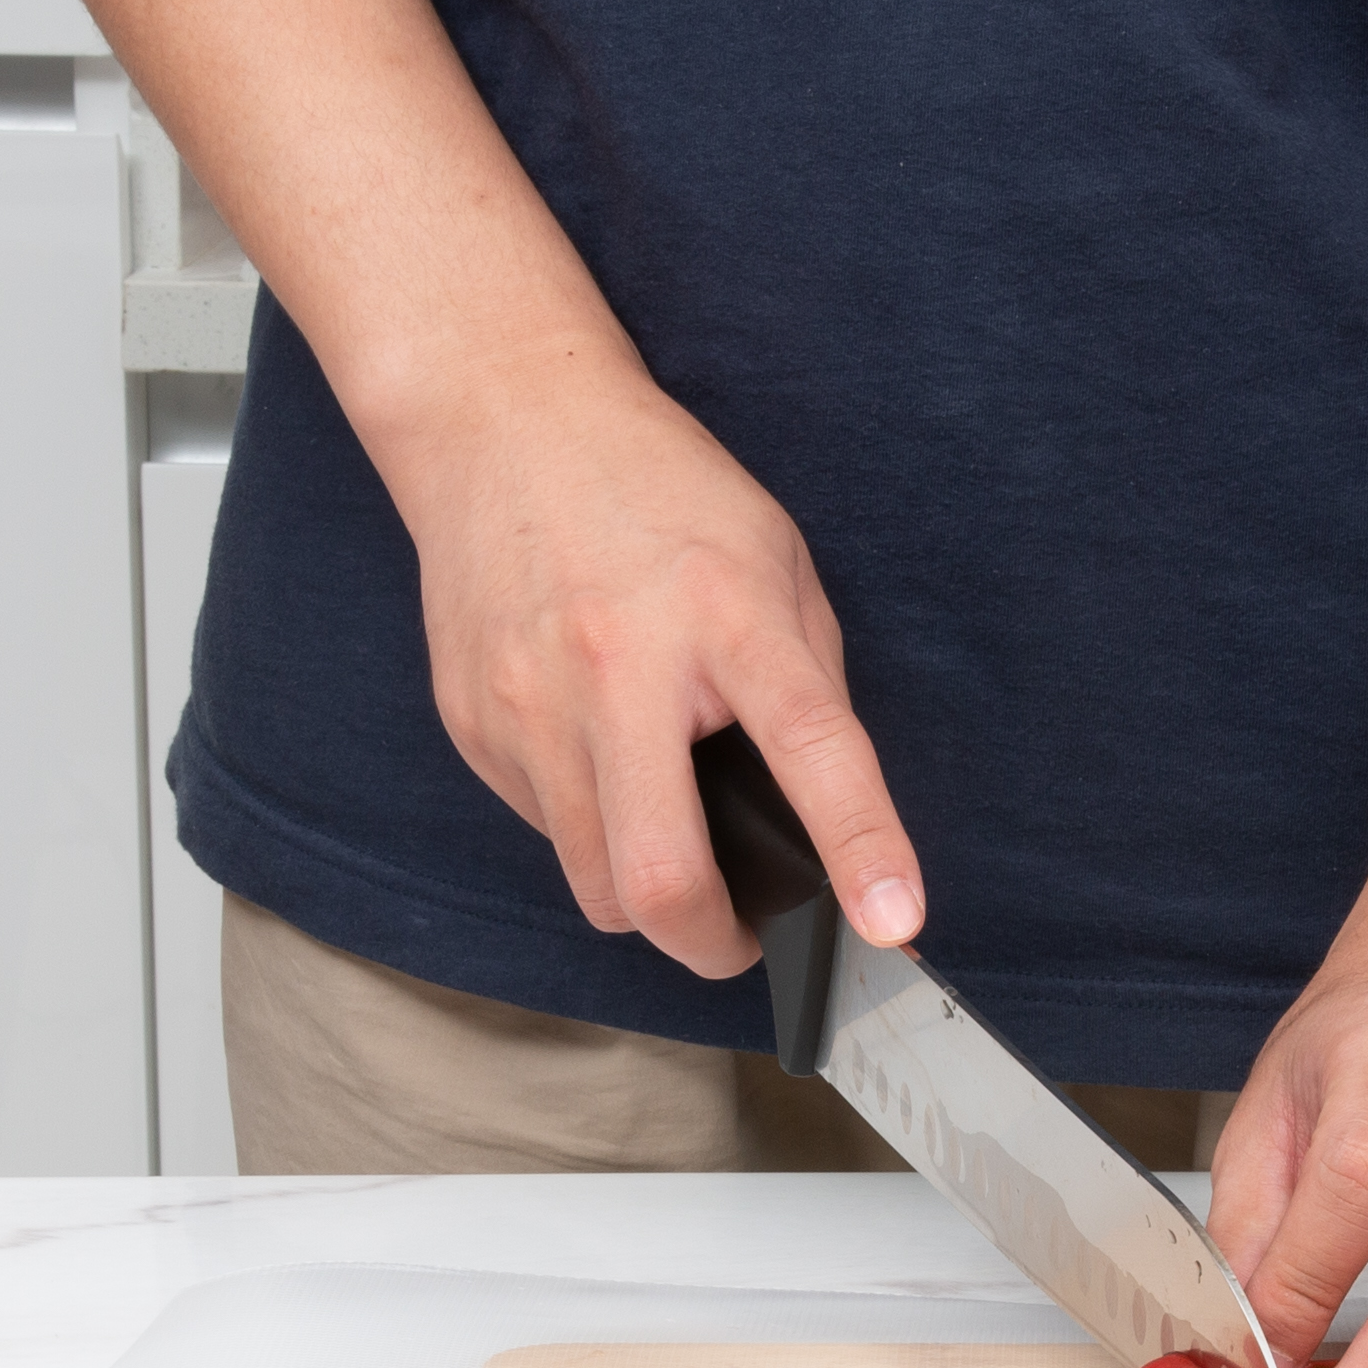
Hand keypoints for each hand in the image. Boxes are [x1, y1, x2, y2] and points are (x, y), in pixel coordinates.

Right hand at [373, 335, 923, 975]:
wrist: (504, 424)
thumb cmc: (657, 494)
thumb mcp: (773, 562)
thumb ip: (805, 685)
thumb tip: (830, 820)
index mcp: (726, 613)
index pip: (809, 745)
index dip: (861, 846)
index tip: (893, 923)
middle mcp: (619, 664)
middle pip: (660, 876)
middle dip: (713, 943)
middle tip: (742, 936)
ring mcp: (530, 702)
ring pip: (594, 884)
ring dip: (646, 893)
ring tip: (668, 829)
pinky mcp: (474, 725)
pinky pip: (544, 832)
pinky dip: (586, 827)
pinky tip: (595, 754)